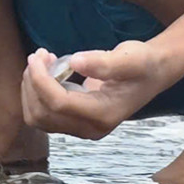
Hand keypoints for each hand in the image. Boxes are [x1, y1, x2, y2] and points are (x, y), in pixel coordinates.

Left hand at [19, 41, 171, 138]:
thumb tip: (74, 62)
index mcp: (103, 115)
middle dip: (32, 83)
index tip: (37, 56)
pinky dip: (36, 92)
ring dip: (31, 88)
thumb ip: (103, 63)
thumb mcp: (129, 58)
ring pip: (37, 117)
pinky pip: (43, 113)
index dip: (40, 80)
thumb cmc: (143, 63)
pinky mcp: (75, 122)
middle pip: (42, 115)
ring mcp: (82, 128)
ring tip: (42, 61)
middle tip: (40, 55)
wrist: (153, 73)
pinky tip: (47, 71)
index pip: (58, 104)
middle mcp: (90, 129)